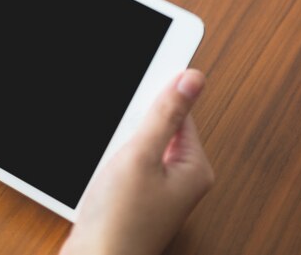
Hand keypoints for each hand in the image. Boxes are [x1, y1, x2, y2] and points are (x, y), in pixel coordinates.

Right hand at [60, 69, 213, 254]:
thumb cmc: (121, 222)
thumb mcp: (142, 155)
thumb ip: (167, 115)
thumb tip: (193, 79)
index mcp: (195, 168)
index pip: (182, 115)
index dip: (155, 104)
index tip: (136, 103)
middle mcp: (182, 180)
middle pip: (161, 130)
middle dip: (135, 129)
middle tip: (122, 147)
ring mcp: (160, 191)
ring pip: (141, 148)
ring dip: (122, 147)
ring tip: (113, 167)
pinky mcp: (139, 199)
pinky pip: (131, 166)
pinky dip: (116, 163)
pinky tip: (105, 177)